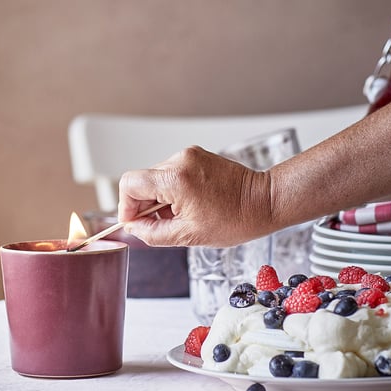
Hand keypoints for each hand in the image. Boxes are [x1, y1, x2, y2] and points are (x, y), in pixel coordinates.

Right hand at [117, 146, 272, 246]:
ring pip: (156, 177)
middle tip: (159, 224)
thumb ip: (153, 233)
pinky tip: (188, 204)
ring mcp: (188, 155)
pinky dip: (172, 189)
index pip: (130, 184)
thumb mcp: (188, 235)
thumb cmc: (235, 220)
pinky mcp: (196, 156)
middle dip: (144, 205)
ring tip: (179, 215)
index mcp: (175, 179)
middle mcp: (179, 160)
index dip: (126, 206)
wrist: (264, 202)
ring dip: (159, 198)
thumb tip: (134, 228)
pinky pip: (171, 173)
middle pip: (142, 180)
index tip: (135, 222)